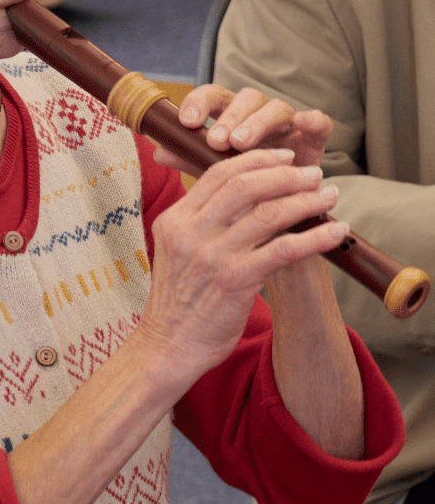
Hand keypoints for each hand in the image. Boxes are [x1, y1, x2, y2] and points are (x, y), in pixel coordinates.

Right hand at [141, 146, 347, 376]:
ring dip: (305, 200)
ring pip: (268, 213)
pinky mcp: (234, 281)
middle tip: (312, 173)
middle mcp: (190, 232)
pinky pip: (283, 250)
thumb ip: (199, 222)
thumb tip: (240, 195)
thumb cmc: (177, 301)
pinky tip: (334, 232)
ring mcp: (212, 256)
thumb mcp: (176, 250)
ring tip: (328, 195)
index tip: (283, 157)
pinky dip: (314, 238)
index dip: (255, 159)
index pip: (217, 173)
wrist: (167, 346)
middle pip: (245, 185)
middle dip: (285, 174)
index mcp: (175, 219)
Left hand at [153, 84, 331, 175]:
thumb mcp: (214, 171)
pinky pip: (318, 122)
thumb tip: (157, 151)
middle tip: (217, 140)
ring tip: (241, 144)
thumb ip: (190, 158)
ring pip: (275, 107)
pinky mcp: (315, 137)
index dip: (200, 103)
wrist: (284, 208)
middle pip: (244, 98)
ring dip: (258, 123)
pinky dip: (312, 120)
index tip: (187, 121)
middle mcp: (258, 114)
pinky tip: (304, 124)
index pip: (213, 97)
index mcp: (231, 117)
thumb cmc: (244, 184)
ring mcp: (288, 124)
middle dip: (229, 117)